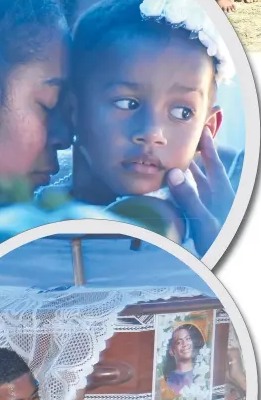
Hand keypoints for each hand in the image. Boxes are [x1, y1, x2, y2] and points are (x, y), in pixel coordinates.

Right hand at [167, 127, 234, 254]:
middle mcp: (216, 199)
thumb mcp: (205, 221)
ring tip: (174, 162)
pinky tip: (172, 191)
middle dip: (195, 157)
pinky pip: (191, 201)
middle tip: (182, 142)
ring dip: (187, 174)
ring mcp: (210, 210)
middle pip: (205, 173)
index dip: (208, 147)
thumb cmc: (221, 245)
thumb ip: (189, 198)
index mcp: (222, 195)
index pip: (214, 164)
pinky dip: (181, 192)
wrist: (226, 269)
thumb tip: (174, 173)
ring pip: (198, 186)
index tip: (202, 130)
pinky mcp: (204, 221)